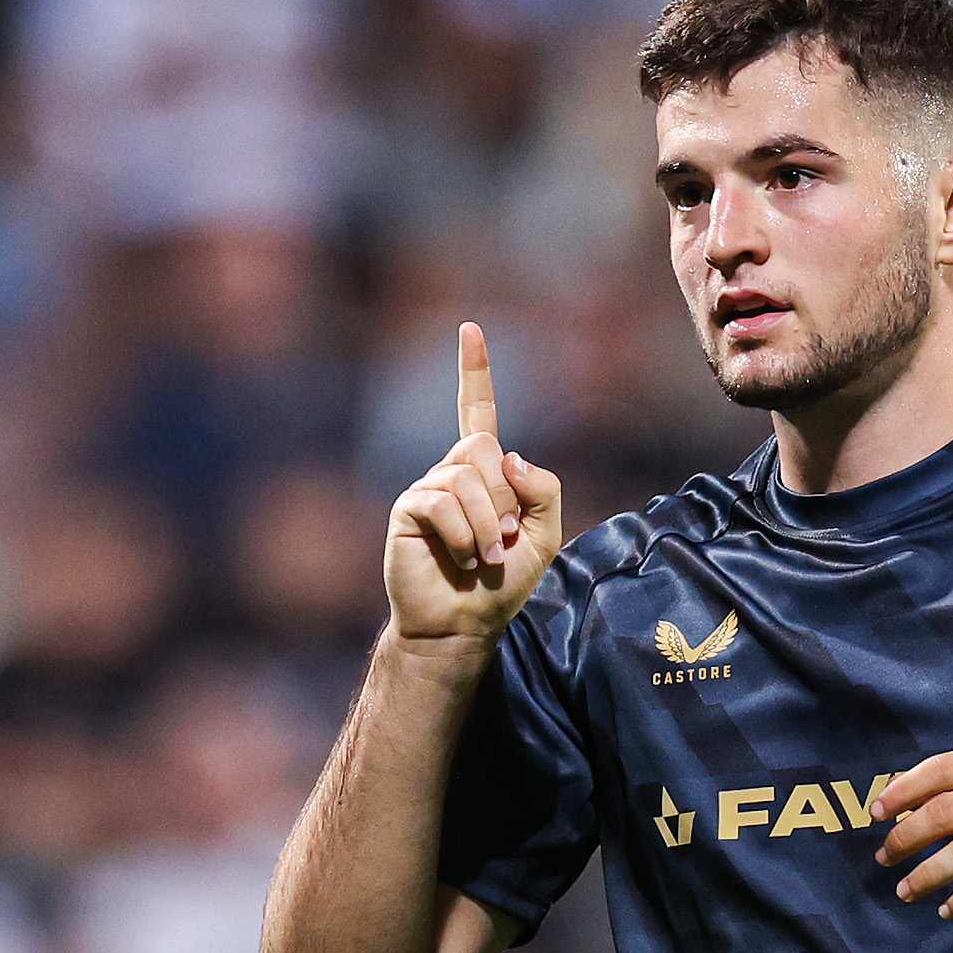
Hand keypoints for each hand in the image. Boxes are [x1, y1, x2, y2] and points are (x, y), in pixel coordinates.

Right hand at [385, 323, 562, 645]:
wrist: (462, 623)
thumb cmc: (501, 583)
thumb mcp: (545, 535)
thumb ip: (543, 489)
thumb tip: (507, 455)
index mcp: (484, 471)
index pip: (478, 410)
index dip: (474, 371)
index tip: (469, 329)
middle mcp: (451, 471)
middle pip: (484, 447)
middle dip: (505, 498)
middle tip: (504, 540)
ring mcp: (427, 488)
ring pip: (468, 476)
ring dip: (489, 523)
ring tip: (485, 557)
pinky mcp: (407, 511)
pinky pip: (443, 501)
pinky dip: (465, 533)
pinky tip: (463, 557)